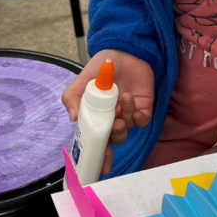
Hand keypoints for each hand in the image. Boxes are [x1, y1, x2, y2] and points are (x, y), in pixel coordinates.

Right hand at [61, 49, 154, 175]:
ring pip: (127, 128)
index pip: (95, 139)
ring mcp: (128, 113)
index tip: (97, 165)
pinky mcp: (144, 107)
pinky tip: (133, 102)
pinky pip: (142, 120)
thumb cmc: (102, 66)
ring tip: (124, 99)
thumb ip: (73, 96)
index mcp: (96, 115)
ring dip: (125, 118)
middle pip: (112, 139)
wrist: (124, 50)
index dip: (96, 153)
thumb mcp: (83, 78)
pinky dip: (139, 116)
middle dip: (113, 139)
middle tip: (115, 126)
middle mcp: (112, 117)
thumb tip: (73, 118)